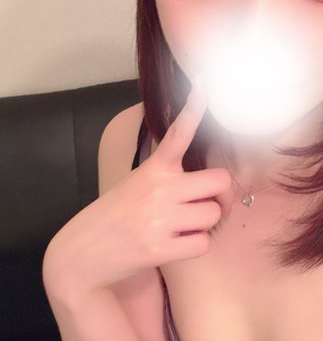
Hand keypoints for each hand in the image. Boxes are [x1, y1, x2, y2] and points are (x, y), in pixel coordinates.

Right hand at [42, 79, 233, 298]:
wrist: (81, 253)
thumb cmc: (115, 216)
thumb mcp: (136, 182)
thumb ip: (165, 173)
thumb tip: (201, 174)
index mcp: (153, 169)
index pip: (179, 134)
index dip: (193, 110)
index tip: (203, 86)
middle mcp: (159, 189)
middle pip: (221, 181)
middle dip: (223, 196)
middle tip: (213, 204)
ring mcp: (160, 219)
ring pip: (214, 215)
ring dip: (206, 225)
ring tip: (184, 228)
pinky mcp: (160, 248)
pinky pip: (203, 243)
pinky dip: (195, 246)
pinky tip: (177, 245)